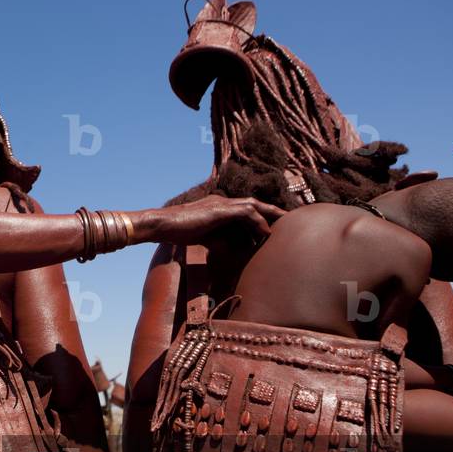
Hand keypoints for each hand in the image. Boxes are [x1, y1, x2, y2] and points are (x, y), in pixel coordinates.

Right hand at [155, 196, 284, 245]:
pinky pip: (246, 213)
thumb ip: (219, 239)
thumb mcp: (204, 236)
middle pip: (254, 204)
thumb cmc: (179, 231)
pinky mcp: (220, 210)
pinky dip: (258, 223)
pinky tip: (266, 233)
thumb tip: (230, 250)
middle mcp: (223, 201)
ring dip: (270, 215)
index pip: (245, 209)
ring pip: (254, 206)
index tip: (273, 225)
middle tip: (289, 219)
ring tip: (285, 224)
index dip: (260, 216)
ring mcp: (222, 204)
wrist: (163, 224)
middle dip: (272, 211)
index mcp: (218, 206)